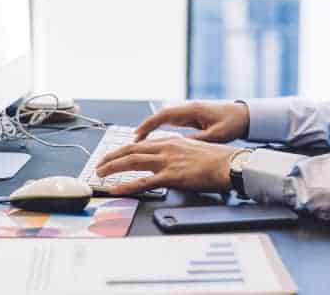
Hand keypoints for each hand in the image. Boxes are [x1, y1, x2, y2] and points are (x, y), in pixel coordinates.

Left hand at [95, 136, 239, 194]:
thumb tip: (169, 159)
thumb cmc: (217, 159)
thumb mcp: (194, 148)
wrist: (229, 164)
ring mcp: (168, 161)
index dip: (124, 150)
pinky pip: (144, 182)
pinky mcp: (172, 176)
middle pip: (131, 149)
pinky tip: (116, 188)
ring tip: (100, 173)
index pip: (141, 143)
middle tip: (100, 164)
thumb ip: (178, 152)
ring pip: (133, 161)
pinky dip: (127, 185)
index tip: (114, 155)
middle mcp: (166, 147)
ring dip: (113, 167)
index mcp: (172, 141)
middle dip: (112, 157)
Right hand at [134, 101, 249, 142]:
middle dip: (145, 128)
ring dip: (151, 130)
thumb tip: (178, 147)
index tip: (137, 135)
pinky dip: (161, 130)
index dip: (148, 124)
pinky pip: (172, 123)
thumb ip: (196, 140)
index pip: (164, 115)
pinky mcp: (193, 118)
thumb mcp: (215, 135)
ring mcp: (190, 112)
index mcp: (192, 110)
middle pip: (160, 116)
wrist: (246, 115)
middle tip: (132, 141)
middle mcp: (188, 109)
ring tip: (138, 143)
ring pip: (165, 120)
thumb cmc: (233, 123)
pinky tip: (156, 140)